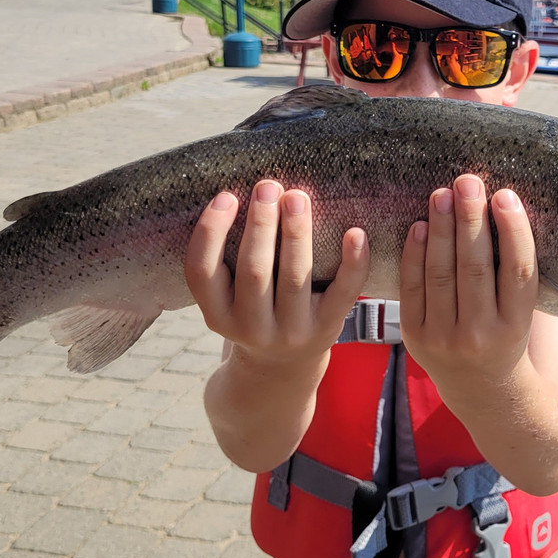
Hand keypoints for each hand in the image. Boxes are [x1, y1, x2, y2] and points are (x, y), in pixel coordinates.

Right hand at [184, 180, 369, 375]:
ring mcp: (292, 332)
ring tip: (297, 196)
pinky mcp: (328, 328)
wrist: (282, 372)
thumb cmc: (253, 314)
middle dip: (260, 224)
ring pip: (295, 277)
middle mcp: (251, 328)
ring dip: (296, 232)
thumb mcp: (227, 300)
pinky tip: (355, 232)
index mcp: (217, 315)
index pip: (201, 272)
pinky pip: (344, 292)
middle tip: (268, 185)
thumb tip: (244, 193)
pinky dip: (352, 261)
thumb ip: (226, 259)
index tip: (226, 195)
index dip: (211, 232)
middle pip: (254, 270)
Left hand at [398, 174, 538, 394]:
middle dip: (470, 220)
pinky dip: (414, 254)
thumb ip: (513, 271)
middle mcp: (479, 336)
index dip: (512, 231)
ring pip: (441, 274)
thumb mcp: (522, 313)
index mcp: (516, 327)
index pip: (517, 272)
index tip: (505, 195)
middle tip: (468, 181)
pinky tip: (420, 225)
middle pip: (474, 268)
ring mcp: (443, 339)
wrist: (483, 391)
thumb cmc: (507, 336)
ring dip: (440, 229)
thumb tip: (500, 205)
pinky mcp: (415, 338)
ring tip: (442, 193)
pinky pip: (412, 288)